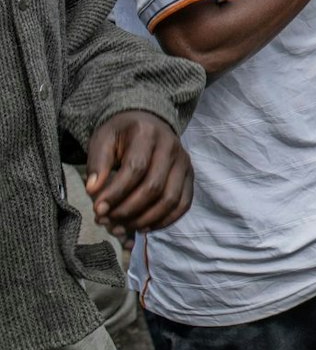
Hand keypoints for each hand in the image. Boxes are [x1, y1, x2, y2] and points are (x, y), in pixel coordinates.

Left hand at [86, 110, 194, 238]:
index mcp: (148, 134)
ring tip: (121, 227)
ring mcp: (184, 162)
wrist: (147, 122)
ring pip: (171, 199)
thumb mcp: (103, 140)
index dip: (116, 192)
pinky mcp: (189, 176)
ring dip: (144, 219)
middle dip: (127, 210)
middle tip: (106, 221)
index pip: (136, 168)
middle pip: (154, 187)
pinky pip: (183, 204)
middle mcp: (172, 147)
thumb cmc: (121, 134)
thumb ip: (98, 163)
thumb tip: (93, 190)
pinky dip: (165, 221)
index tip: (97, 209)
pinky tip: (143, 227)